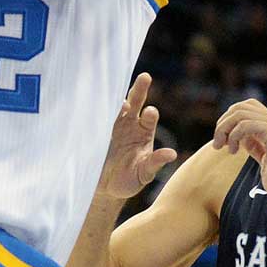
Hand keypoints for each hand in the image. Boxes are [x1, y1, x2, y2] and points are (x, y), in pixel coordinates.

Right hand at [96, 73, 177, 200]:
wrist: (104, 189)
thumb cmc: (129, 180)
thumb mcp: (144, 174)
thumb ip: (155, 163)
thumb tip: (172, 154)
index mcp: (144, 132)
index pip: (150, 117)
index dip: (150, 114)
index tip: (149, 113)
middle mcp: (130, 123)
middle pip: (136, 101)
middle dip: (140, 89)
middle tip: (145, 77)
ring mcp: (112, 124)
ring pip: (115, 105)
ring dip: (115, 98)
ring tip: (116, 93)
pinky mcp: (95, 129)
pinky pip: (96, 116)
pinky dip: (96, 109)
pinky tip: (94, 100)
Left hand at [212, 99, 266, 206]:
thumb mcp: (266, 162)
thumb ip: (256, 148)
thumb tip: (241, 141)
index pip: (248, 109)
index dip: (231, 121)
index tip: (224, 142)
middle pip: (242, 106)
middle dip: (224, 122)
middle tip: (218, 143)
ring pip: (240, 112)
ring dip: (224, 128)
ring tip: (221, 146)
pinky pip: (245, 124)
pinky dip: (233, 135)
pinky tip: (234, 151)